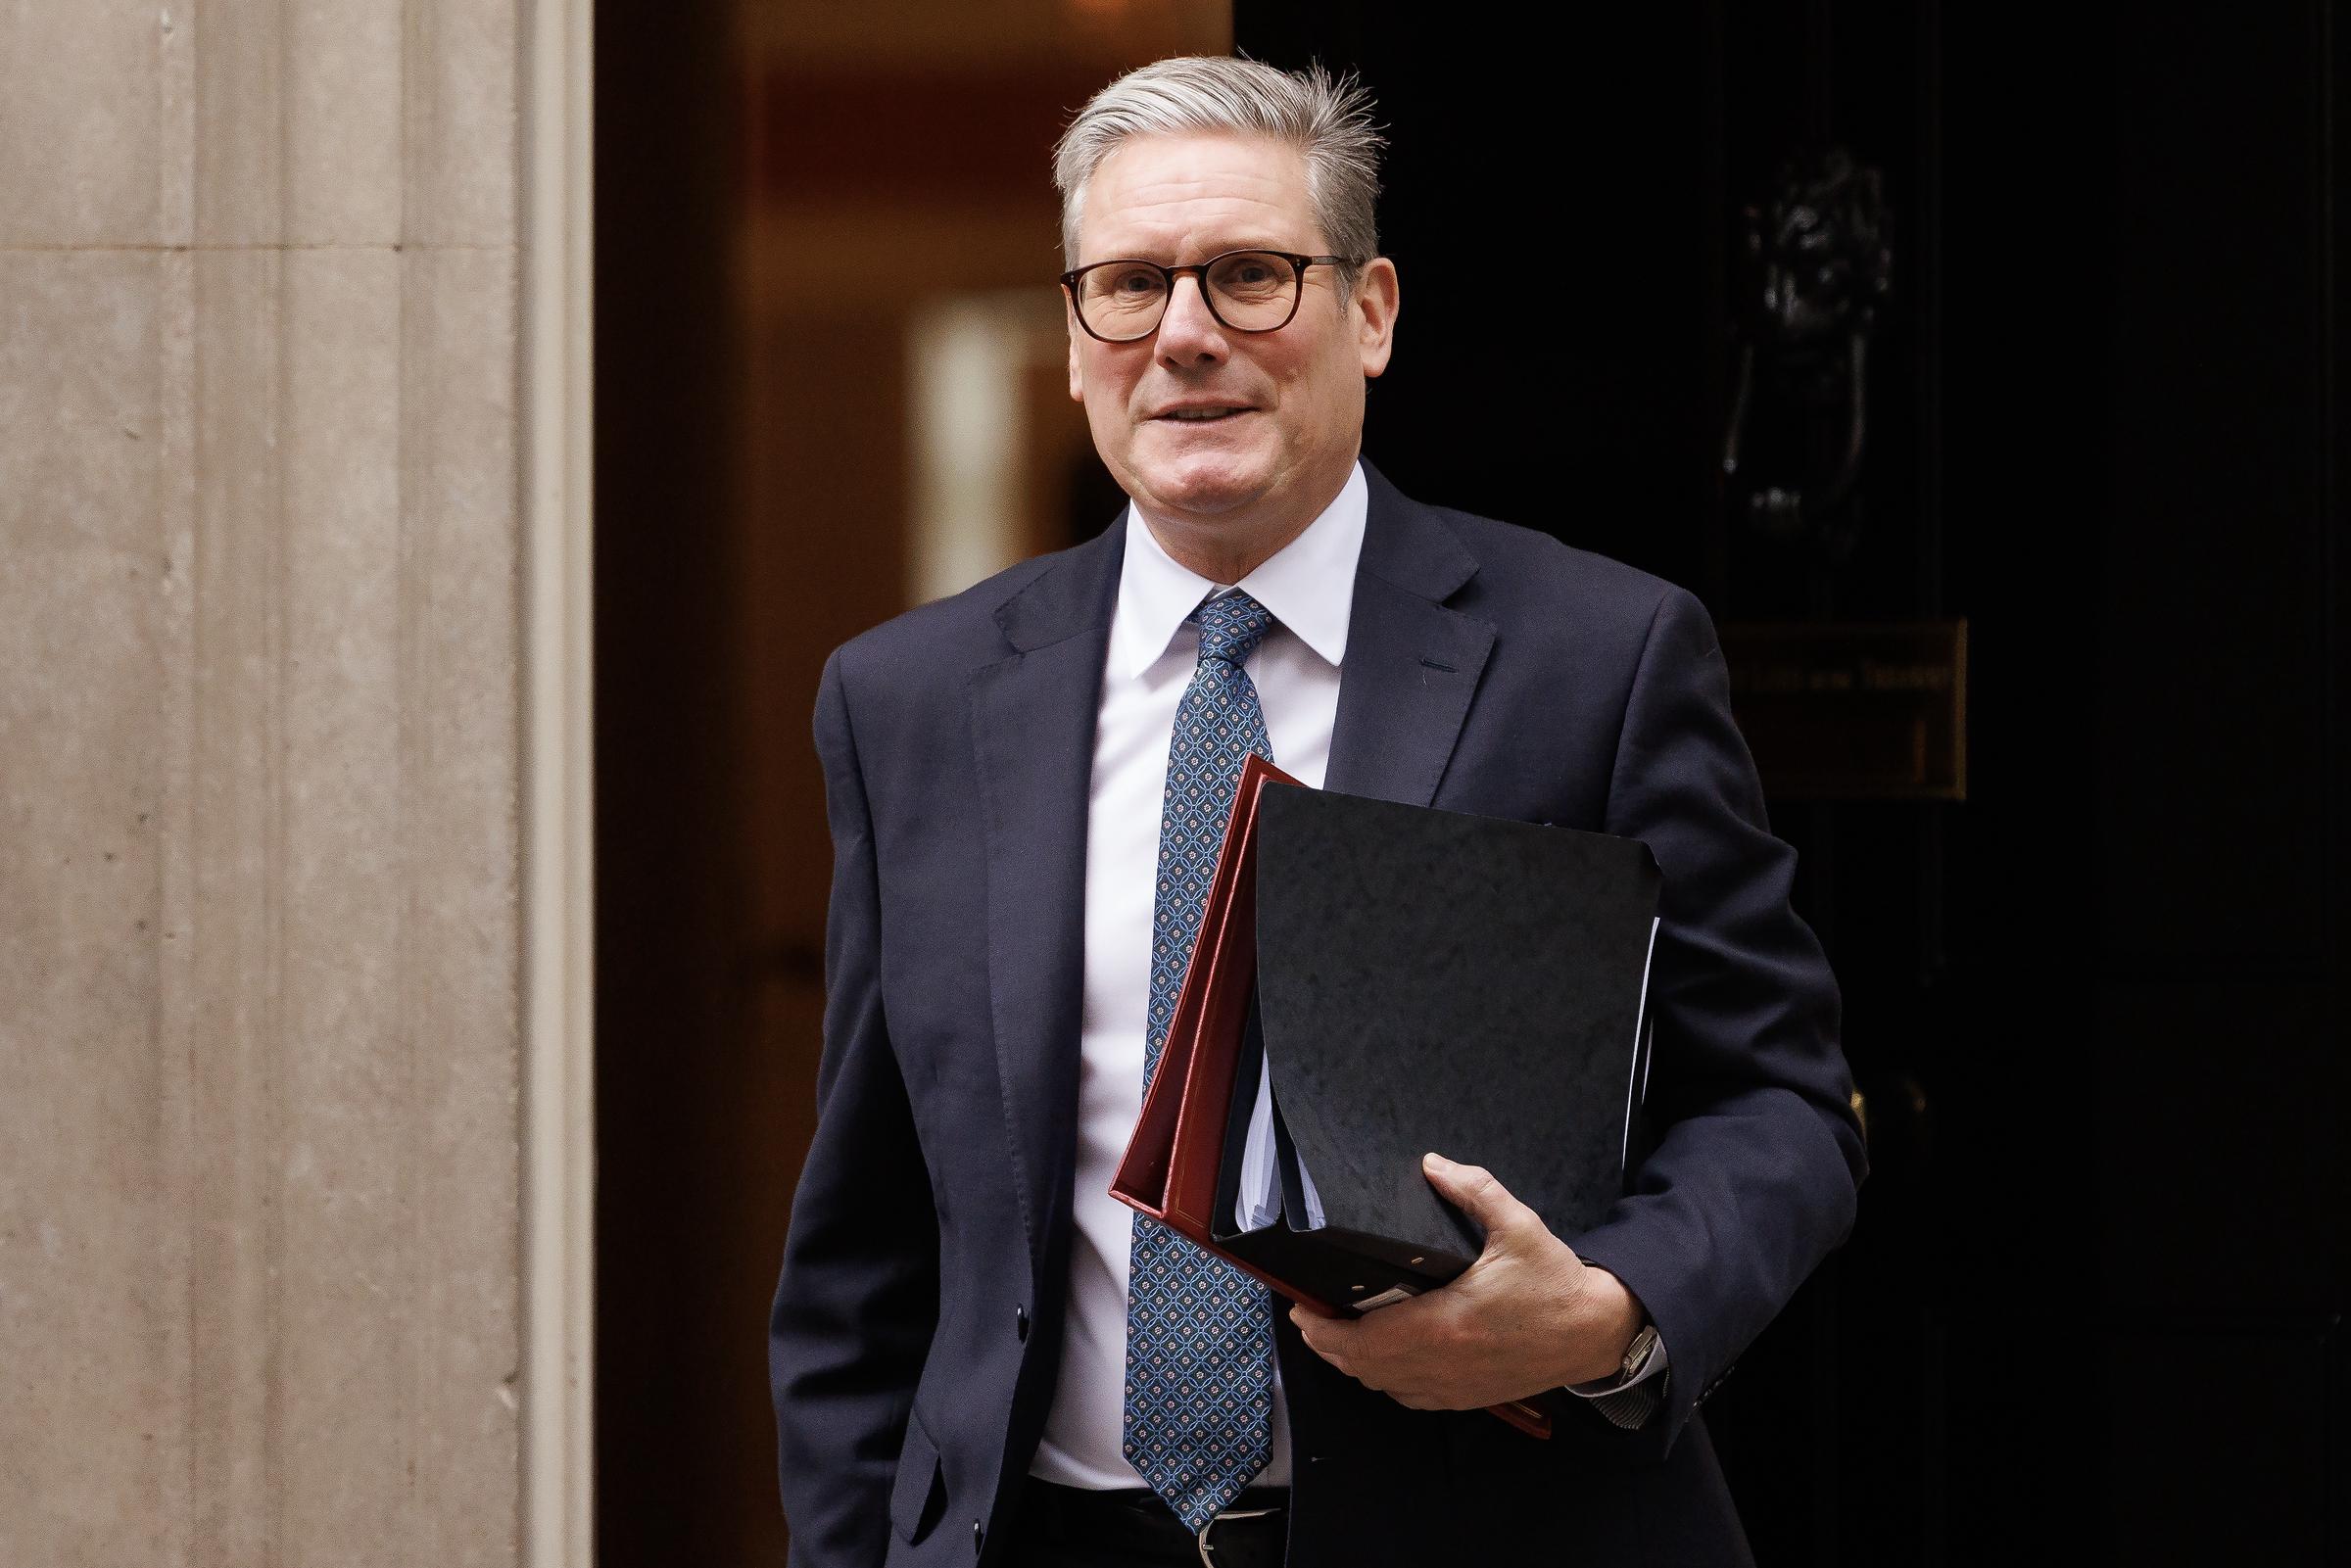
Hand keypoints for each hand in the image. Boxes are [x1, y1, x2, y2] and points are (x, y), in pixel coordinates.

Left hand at [1287, 1152, 1644, 1409]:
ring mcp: (1456, 1386)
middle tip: (1308, 1319)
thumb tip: (1432, 1164)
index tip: (1301, 1309)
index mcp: (1447, 1323)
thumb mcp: (1517, 1224)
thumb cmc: (1556, 1280)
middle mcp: (1444, 1363)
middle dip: (1327, 1346)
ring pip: (1384, 1386)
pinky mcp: (1469, 1396)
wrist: (1597, 1330)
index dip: (1323, 1330)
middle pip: (1364, 1368)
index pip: (1364, 1339)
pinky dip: (1386, 1382)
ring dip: (1354, 1364)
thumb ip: (1473, 1189)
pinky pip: (1412, 1399)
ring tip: (1335, 1336)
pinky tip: (1381, 1360)